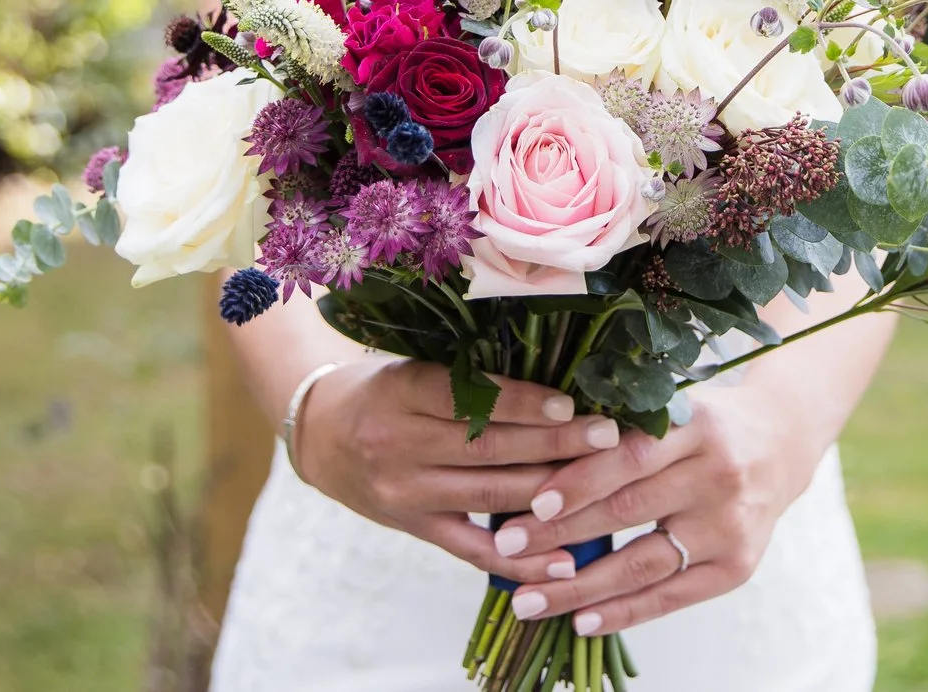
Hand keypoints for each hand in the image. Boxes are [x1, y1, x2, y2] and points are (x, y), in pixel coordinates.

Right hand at [293, 357, 625, 582]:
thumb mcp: (411, 366)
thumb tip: (553, 384)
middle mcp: (397, 445)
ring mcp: (405, 494)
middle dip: (554, 445)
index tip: (569, 405)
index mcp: (399, 391)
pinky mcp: (415, 529)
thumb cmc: (382, 390)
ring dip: (552, 492)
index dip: (519, 404)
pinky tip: (565, 562)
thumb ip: (466, 378)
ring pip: (489, 497)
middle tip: (607, 437)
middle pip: (487, 449)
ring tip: (602, 483)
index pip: (464, 398)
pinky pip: (474, 550)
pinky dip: (522, 561)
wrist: (319, 435)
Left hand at [487, 385, 821, 634]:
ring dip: (581, 586)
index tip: (531, 504)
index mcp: (696, 425)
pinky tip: (583, 621)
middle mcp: (718, 474)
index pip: (629, 457)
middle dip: (559, 534)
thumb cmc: (703, 423)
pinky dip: (625, 612)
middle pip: (628, 512)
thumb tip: (534, 457)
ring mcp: (730, 525)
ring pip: (644, 563)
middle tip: (505, 550)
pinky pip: (672, 596)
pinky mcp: (738, 566)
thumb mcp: (671, 406)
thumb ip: (618, 424)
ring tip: (529, 600)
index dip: (579, 482)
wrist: (782, 441)